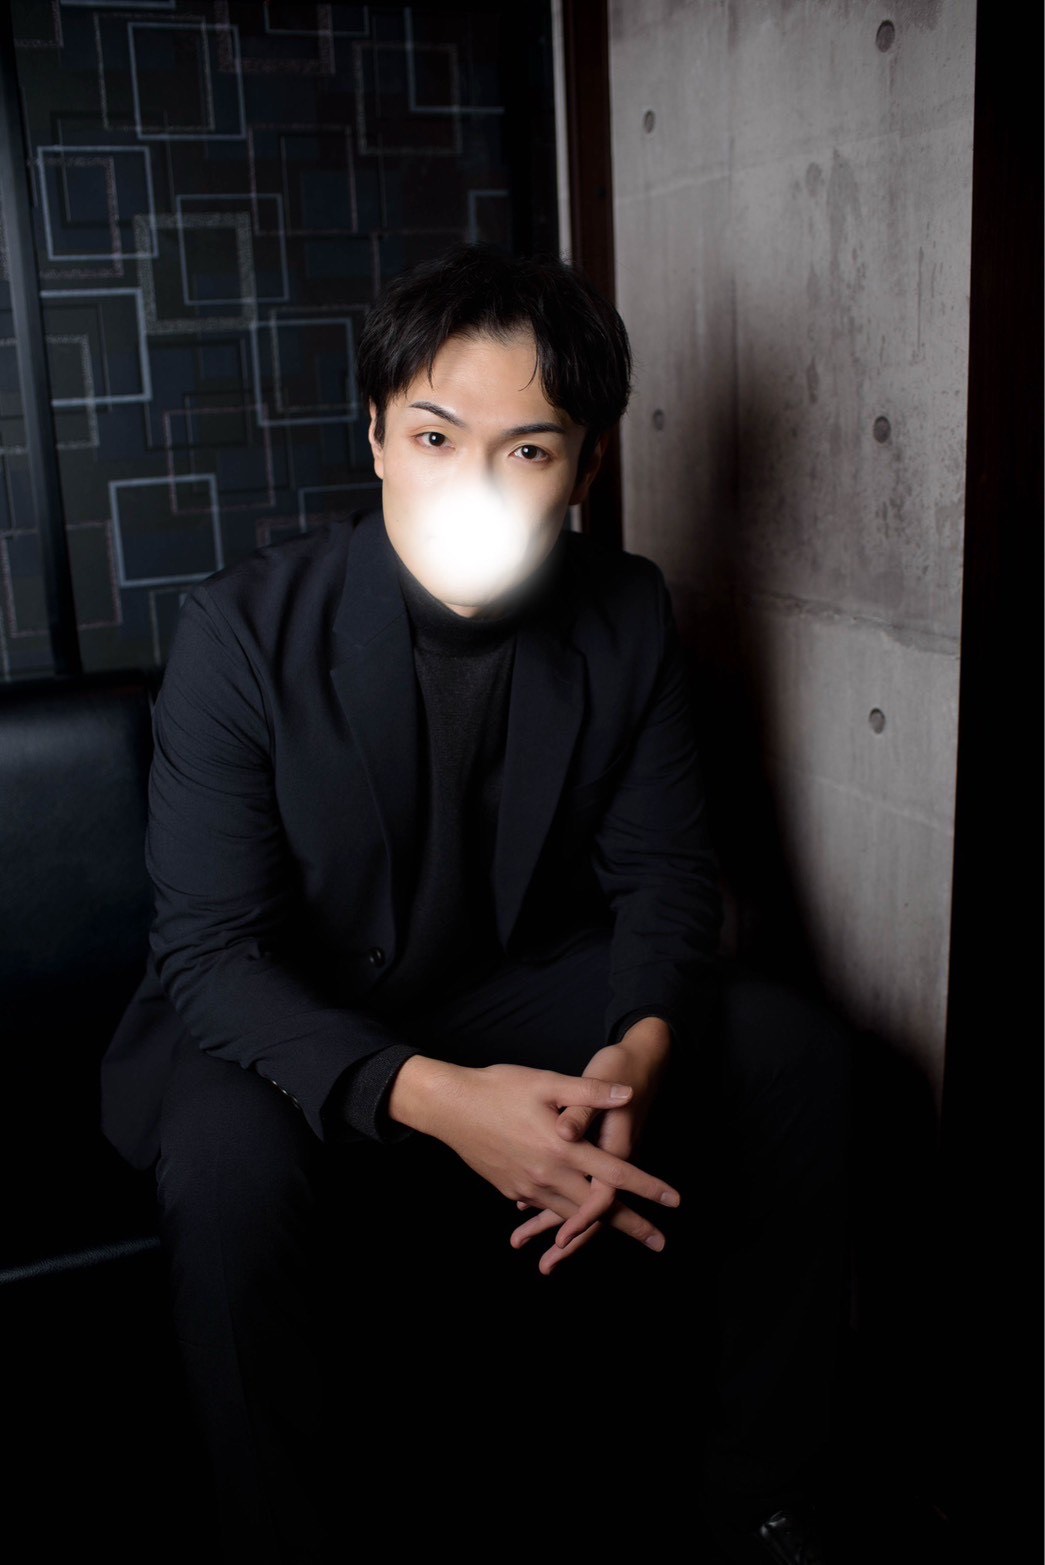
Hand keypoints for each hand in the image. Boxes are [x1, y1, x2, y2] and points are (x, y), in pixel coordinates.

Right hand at [387, 1054, 678, 1259]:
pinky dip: (564, 1220)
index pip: (615, 1174)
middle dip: (632, 1226)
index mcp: (562, 1148)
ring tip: (624, 1238)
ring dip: (600, 1230)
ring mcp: (528, 1186)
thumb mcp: (547, 1082)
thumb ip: (588, 1093)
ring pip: (571, 1216)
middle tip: (660, 1242)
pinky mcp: (511, 1189)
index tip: (674, 1201)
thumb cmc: (499, 1088)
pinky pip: (545, 1210)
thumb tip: (627, 1094)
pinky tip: (572, 1222)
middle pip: (598, 1209)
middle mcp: (548, 1174)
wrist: (450, 1108)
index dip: (647, 1187)